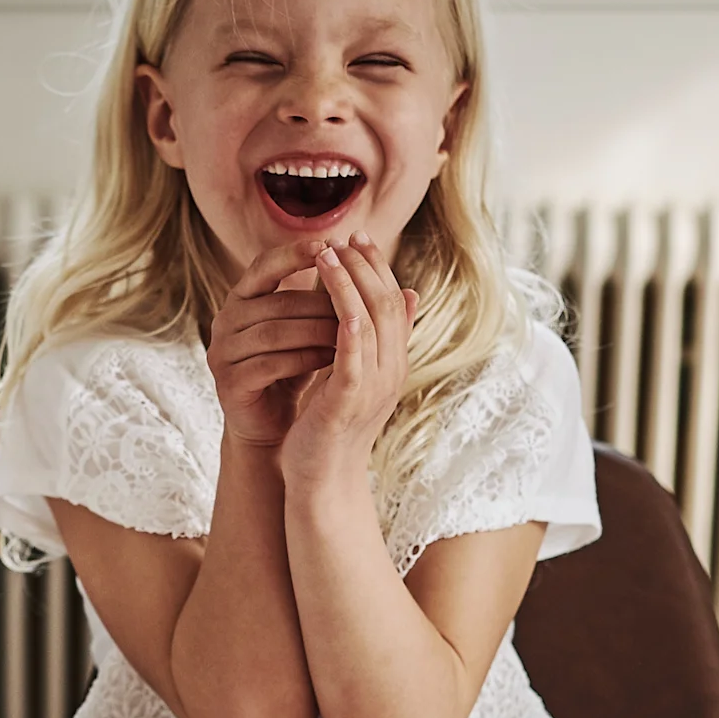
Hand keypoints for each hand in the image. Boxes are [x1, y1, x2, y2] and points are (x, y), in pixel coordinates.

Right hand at [206, 241, 342, 453]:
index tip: (329, 246)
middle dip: (321, 305)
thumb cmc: (292, 368)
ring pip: (274, 333)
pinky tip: (333, 359)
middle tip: (359, 306)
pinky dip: (304, 359)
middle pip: (278, 303)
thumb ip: (324, 294)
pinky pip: (270, 363)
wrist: (271, 424)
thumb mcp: (307, 326)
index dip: (294, 254)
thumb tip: (364, 257)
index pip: (264, 265)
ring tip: (350, 334)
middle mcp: (224, 320)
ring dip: (316, 332)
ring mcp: (222, 351)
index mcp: (240, 298)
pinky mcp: (228, 381)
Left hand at [277, 236, 415, 492]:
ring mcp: (373, 385)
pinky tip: (335, 298)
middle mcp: (390, 371)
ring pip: (371, 321)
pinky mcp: (349, 399)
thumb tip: (396, 301)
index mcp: (392, 364)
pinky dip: (348, 322)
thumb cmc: (330, 430)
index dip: (378, 267)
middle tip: (348, 235)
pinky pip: (353, 354)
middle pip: (388, 304)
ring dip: (350, 283)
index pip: (393, 302)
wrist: (322, 482)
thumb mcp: (353, 379)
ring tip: (329, 253)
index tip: (359, 238)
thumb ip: (366, 343)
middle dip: (367, 266)